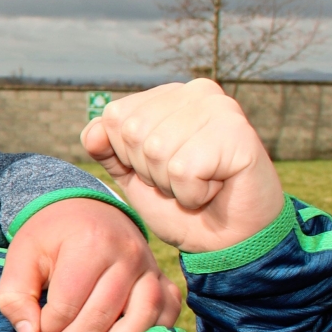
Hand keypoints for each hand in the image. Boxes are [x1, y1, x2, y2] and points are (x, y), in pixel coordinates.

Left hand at [0, 197, 183, 331]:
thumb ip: (14, 297)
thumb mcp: (20, 257)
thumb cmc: (50, 237)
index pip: (67, 306)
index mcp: (89, 244)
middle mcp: (127, 255)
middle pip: (101, 317)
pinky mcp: (163, 279)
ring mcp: (150, 268)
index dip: (46, 331)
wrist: (85, 210)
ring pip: (140, 320)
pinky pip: (166, 314)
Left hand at [82, 80, 284, 254]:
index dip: (127, 157)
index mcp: (168, 95)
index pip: (114, 117)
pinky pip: (184, 169)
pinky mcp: (237, 132)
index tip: (161, 169)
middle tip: (182, 180)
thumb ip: (108, 150)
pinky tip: (215, 190)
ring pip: (157, 150)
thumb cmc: (181, 204)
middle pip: (133, 132)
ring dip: (172, 184)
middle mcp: (196, 91)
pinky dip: (192, 194)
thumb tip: (93, 133)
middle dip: (150, 172)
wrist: (228, 240)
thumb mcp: (133, 175)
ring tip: (200, 184)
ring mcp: (220, 108)